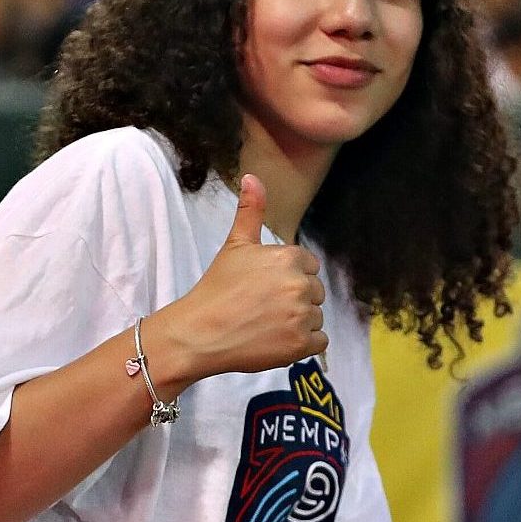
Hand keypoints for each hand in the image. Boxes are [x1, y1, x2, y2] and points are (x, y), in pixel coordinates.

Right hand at [148, 175, 326, 390]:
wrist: (200, 332)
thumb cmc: (217, 288)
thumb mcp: (235, 245)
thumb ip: (250, 211)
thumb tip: (252, 177)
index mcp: (289, 257)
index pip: (308, 266)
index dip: (287, 277)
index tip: (265, 287)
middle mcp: (299, 284)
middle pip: (315, 292)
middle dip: (295, 300)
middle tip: (263, 307)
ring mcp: (302, 316)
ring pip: (317, 317)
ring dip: (298, 323)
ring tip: (266, 324)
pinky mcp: (301, 344)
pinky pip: (319, 342)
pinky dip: (302, 344)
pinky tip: (276, 340)